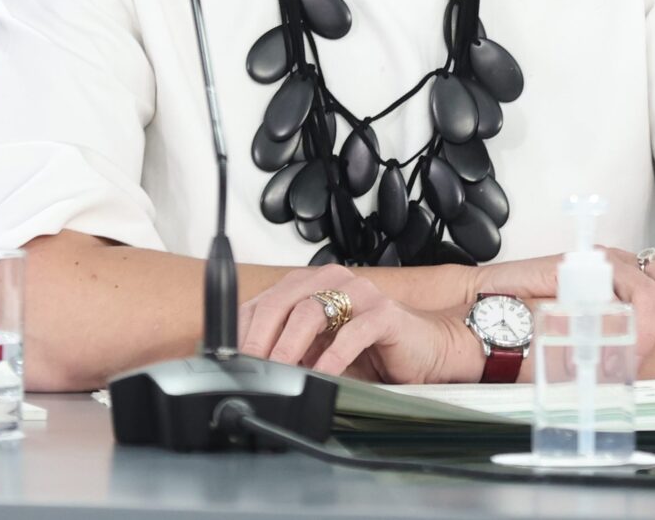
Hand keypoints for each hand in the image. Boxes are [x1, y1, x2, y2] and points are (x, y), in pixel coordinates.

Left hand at [237, 265, 480, 383]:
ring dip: (289, 347)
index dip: (243, 330)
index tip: (230, 361)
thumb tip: (248, 372)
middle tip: (249, 368)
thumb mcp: (319, 351)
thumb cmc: (372, 351)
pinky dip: (332, 355)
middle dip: (260, 338)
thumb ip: (290, 352)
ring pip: (311, 312)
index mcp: (311, 286)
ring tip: (280, 372)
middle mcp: (333, 282)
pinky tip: (321, 373)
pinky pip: (353, 332)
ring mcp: (360, 294)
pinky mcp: (385, 313)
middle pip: (281, 302)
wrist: (425, 352)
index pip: (264, 302)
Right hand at [474, 246, 654, 356]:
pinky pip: (629, 284)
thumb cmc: (543, 331)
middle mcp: (628, 266)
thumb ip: (627, 345)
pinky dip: (637, 315)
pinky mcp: (589, 264)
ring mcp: (609, 263)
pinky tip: (632, 338)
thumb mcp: (598, 343)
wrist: (496, 316)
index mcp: (637, 280)